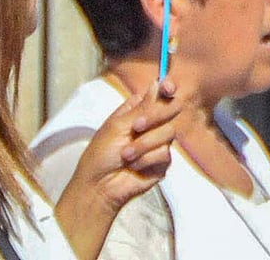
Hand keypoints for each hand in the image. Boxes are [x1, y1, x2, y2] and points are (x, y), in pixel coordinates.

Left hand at [57, 77, 188, 259]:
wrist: (99, 186)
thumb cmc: (101, 155)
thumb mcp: (118, 126)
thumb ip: (142, 107)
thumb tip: (156, 84)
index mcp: (138, 111)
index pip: (160, 94)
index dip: (168, 88)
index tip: (168, 87)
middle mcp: (151, 124)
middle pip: (170, 109)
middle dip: (154, 117)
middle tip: (136, 127)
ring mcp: (158, 143)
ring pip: (169, 132)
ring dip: (144, 144)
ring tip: (125, 155)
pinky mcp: (162, 162)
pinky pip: (165, 154)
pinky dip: (147, 160)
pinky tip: (134, 166)